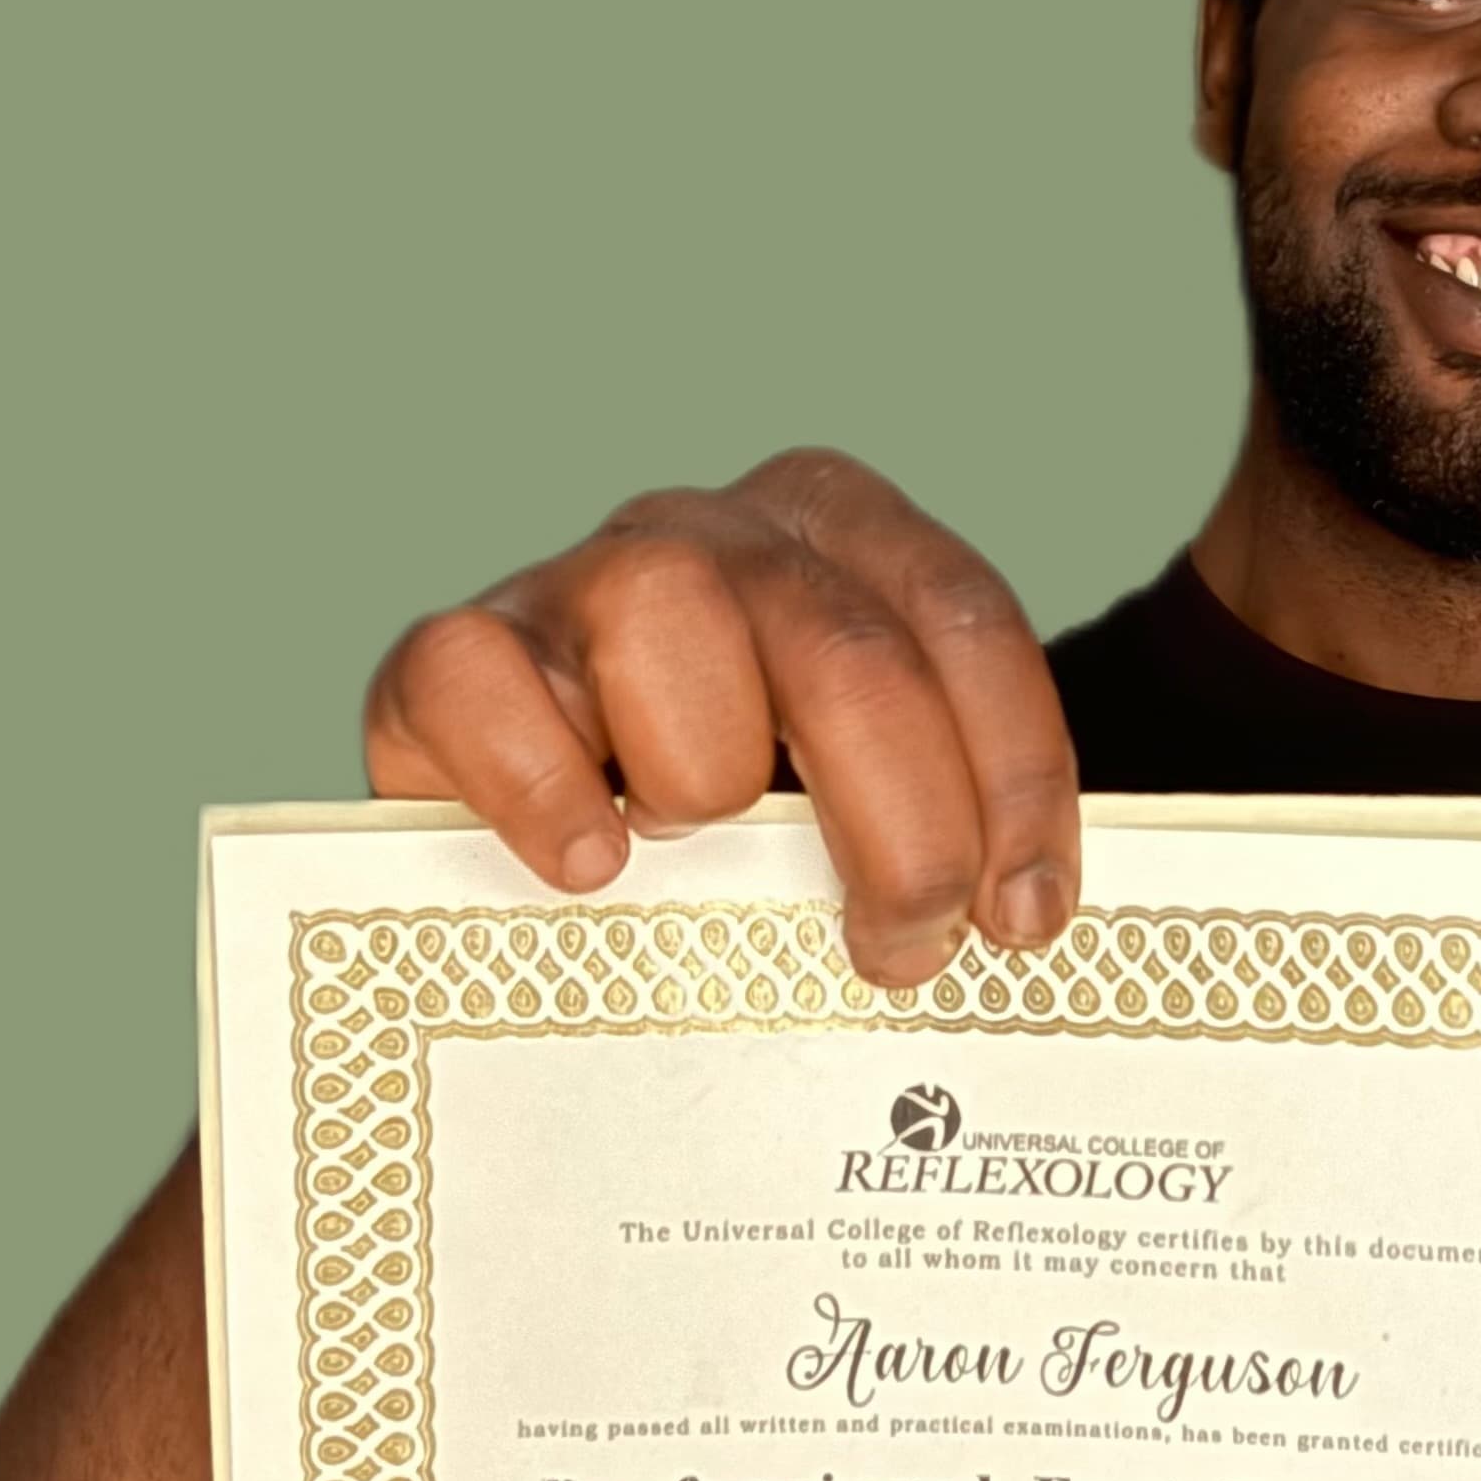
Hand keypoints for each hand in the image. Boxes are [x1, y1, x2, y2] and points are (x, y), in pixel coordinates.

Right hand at [364, 452, 1080, 986]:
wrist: (531, 823)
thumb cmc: (725, 817)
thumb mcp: (846, 792)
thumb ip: (923, 814)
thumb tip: (1012, 928)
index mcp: (840, 535)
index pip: (964, 620)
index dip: (1015, 777)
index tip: (1022, 915)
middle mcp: (718, 531)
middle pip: (846, 650)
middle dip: (902, 829)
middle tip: (900, 950)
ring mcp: (581, 577)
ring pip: (668, 618)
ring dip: (706, 774)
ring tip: (696, 855)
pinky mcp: (458, 650)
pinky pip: (482, 678)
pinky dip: (542, 783)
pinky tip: (588, 863)